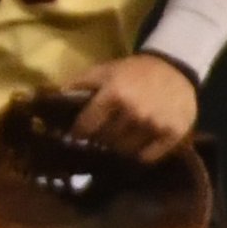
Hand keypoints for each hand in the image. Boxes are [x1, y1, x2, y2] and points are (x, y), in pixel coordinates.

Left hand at [65, 52, 199, 160]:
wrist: (174, 69)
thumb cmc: (133, 72)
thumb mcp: (104, 71)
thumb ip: (78, 84)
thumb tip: (52, 99)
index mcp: (113, 94)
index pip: (86, 126)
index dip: (79, 133)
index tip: (78, 135)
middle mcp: (134, 111)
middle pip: (105, 140)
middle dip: (100, 140)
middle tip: (101, 137)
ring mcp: (154, 124)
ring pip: (124, 151)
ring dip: (118, 148)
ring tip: (118, 140)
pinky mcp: (172, 134)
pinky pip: (147, 157)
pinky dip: (139, 155)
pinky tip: (137, 145)